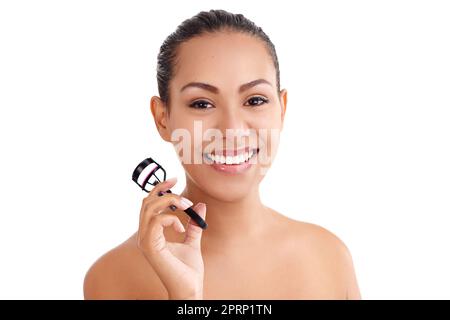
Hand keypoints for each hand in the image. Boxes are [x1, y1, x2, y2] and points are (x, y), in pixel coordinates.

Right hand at [137, 177, 206, 299]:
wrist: (189, 288)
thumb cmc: (188, 270)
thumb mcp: (193, 242)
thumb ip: (194, 225)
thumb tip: (201, 206)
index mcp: (151, 234)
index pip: (148, 205)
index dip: (159, 189)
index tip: (174, 180)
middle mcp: (145, 236)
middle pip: (146, 202)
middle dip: (162, 190)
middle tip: (177, 184)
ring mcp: (146, 242)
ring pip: (149, 208)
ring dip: (169, 201)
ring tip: (186, 205)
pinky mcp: (151, 247)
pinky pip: (155, 222)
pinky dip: (169, 218)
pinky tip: (180, 226)